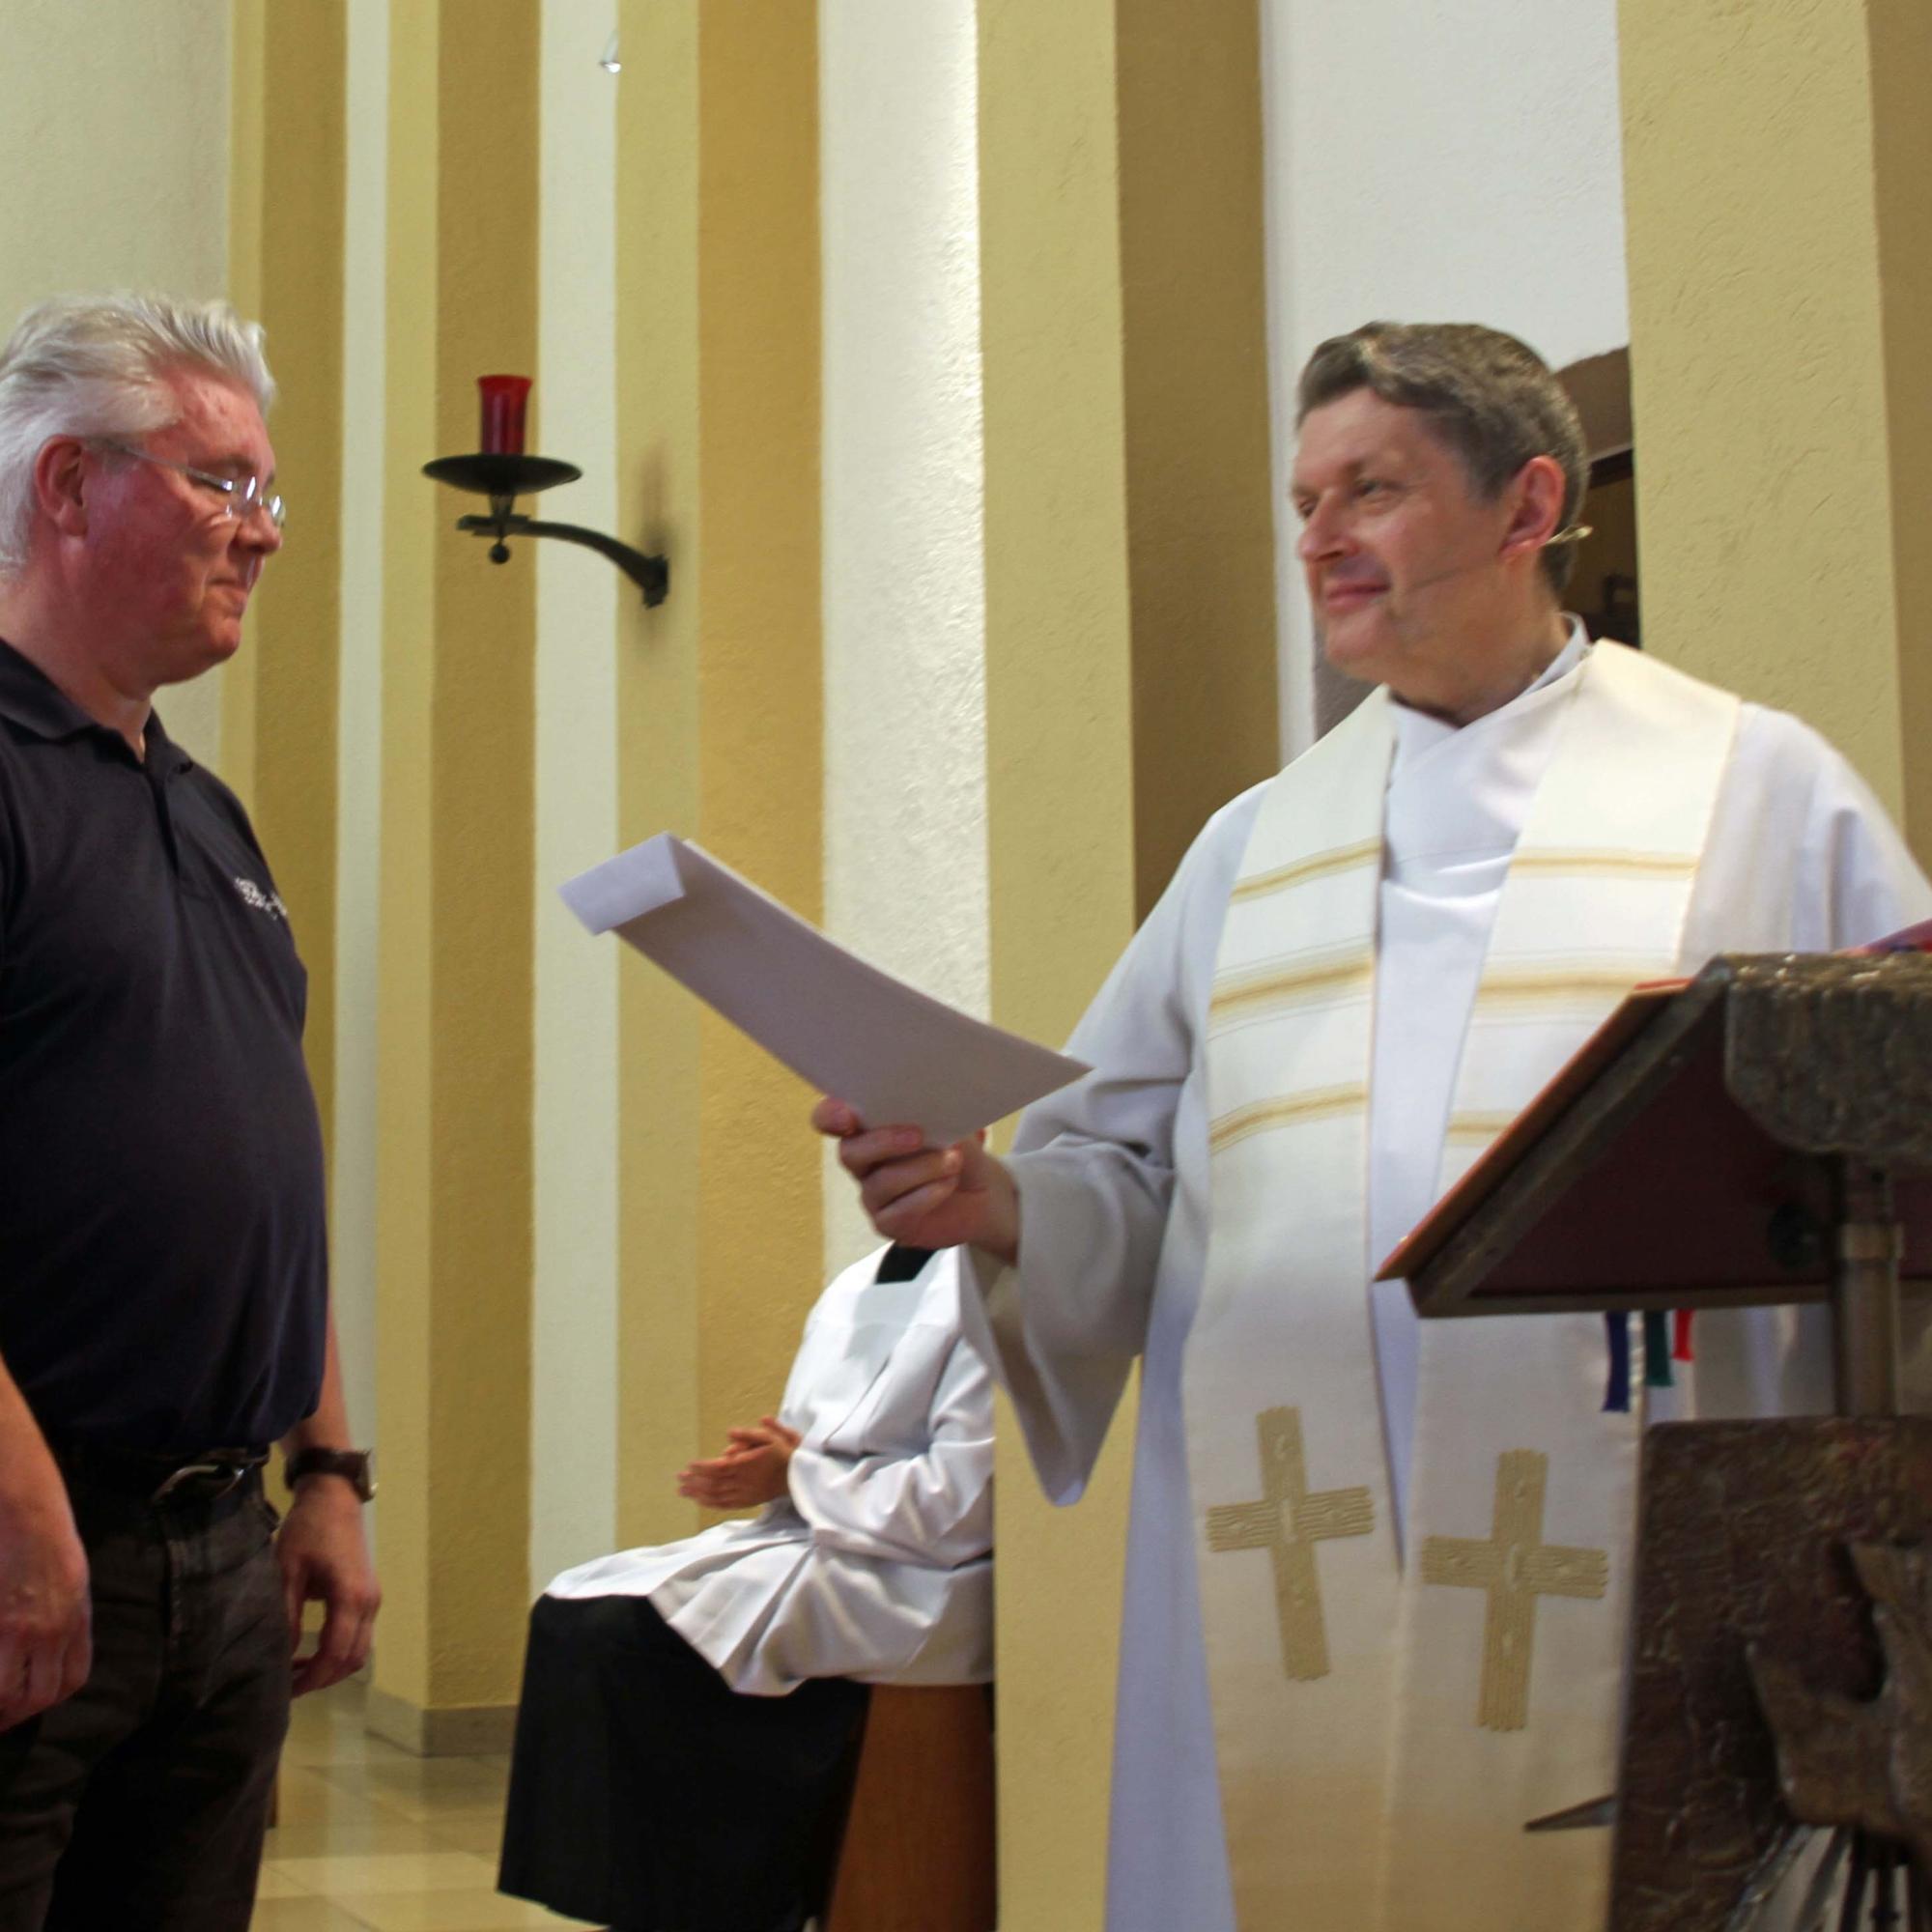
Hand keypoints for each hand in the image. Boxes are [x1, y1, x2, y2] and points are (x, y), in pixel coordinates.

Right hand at [0, 1473, 89, 1731]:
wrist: (19, 1501)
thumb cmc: (42, 1527)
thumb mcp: (69, 1572)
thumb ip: (63, 1612)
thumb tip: (46, 1648)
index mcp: (75, 1615)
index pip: (70, 1679)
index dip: (46, 1697)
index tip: (25, 1700)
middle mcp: (50, 1628)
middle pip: (37, 1697)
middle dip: (13, 1714)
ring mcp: (15, 1628)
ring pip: (5, 1696)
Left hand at [277, 1482, 380, 1696]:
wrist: (334, 1497)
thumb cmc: (308, 1531)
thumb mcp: (287, 1572)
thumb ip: (287, 1616)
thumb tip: (281, 1656)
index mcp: (351, 1597)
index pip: (335, 1654)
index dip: (311, 1678)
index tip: (285, 1691)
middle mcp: (369, 1602)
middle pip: (352, 1658)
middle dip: (322, 1679)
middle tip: (288, 1686)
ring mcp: (372, 1599)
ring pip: (359, 1650)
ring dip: (332, 1667)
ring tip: (298, 1671)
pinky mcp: (368, 1595)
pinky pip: (359, 1636)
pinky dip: (339, 1652)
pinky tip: (312, 1651)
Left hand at [676, 1417, 801, 1509]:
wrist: (797, 1476)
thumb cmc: (782, 1453)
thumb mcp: (771, 1437)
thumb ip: (750, 1434)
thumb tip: (729, 1433)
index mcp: (747, 1465)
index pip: (719, 1467)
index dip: (702, 1468)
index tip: (689, 1465)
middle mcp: (743, 1481)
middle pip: (714, 1483)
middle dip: (694, 1481)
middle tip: (678, 1478)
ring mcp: (744, 1494)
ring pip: (717, 1496)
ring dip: (698, 1493)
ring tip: (682, 1491)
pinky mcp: (747, 1501)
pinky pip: (725, 1505)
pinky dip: (710, 1503)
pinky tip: (699, 1501)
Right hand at [811, 1102, 1018, 1262]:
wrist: (984, 1192)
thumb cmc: (959, 1149)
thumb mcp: (951, 1123)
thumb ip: (932, 1112)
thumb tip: (928, 1106)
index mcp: (868, 1127)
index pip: (829, 1118)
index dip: (830, 1116)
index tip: (848, 1115)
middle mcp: (863, 1161)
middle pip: (850, 1152)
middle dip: (884, 1142)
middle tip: (919, 1136)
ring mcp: (873, 1195)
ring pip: (881, 1182)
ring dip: (921, 1169)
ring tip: (953, 1161)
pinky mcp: (889, 1224)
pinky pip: (897, 1213)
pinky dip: (926, 1196)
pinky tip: (947, 1184)